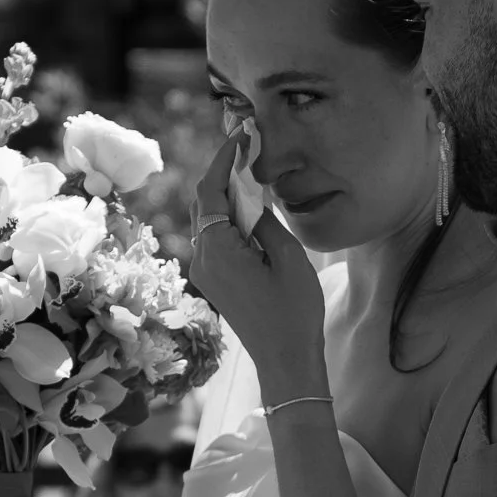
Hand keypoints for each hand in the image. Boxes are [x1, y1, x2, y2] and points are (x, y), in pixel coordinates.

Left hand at [188, 136, 327, 394]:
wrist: (286, 360)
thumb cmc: (294, 311)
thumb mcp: (288, 257)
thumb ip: (266, 220)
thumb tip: (253, 194)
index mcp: (217, 250)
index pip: (210, 192)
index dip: (223, 160)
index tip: (240, 136)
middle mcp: (202, 259)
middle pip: (202, 203)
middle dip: (220, 173)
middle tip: (245, 147)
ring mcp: (205, 272)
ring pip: (205, 220)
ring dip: (223, 195)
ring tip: (248, 171)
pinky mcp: (213, 280)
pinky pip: (213, 238)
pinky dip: (226, 217)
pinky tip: (248, 207)